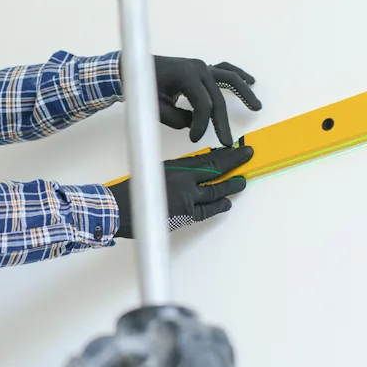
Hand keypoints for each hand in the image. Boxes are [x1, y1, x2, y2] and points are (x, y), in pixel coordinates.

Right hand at [105, 145, 254, 237]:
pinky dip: (218, 206)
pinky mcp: (183, 216)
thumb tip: (196, 169)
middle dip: (234, 166)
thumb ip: (178, 170)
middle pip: (216, 173)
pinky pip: (206, 211)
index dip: (227, 155)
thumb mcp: (156, 170)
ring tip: (241, 182)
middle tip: (248, 158)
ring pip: (215, 192)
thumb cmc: (133, 191)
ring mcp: (185, 201)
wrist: (119, 209)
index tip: (239, 150)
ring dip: (230, 187)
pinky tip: (226, 203)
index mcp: (176, 168)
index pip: (208, 160)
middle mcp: (183, 183)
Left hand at [136, 56, 261, 145]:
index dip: (201, 125)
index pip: (203, 105)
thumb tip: (195, 124)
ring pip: (229, 79)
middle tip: (227, 141)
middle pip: (217, 98)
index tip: (194, 139)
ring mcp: (201, 67)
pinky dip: (237, 75)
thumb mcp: (157, 107)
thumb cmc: (142, 86)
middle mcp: (198, 69)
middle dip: (222, 122)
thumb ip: (177, 118)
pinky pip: (224, 70)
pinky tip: (250, 81)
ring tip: (256, 107)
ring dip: (244, 92)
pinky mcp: (201, 69)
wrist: (133, 68)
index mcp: (187, 76)